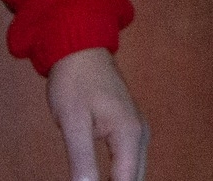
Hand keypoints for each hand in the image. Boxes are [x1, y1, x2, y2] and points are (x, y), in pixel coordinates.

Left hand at [46, 47, 147, 180]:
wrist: (80, 45)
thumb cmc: (74, 81)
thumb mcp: (73, 122)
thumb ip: (82, 160)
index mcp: (129, 134)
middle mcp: (140, 134)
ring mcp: (136, 130)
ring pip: (133, 173)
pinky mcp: (128, 128)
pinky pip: (128, 162)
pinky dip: (119, 178)